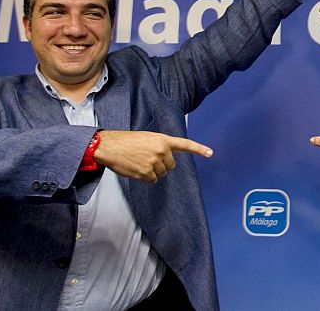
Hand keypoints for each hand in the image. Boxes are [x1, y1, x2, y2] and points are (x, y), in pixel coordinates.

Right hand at [93, 130, 211, 182]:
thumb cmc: (126, 141)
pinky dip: (145, 178)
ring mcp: (154, 162)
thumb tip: (166, 161)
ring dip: (152, 172)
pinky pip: (152, 180)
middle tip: (147, 159)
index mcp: (162, 140)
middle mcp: (161, 151)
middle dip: (162, 165)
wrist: (109, 146)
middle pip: (171, 166)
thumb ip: (159, 146)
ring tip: (139, 162)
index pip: (184, 145)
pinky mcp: (147, 173)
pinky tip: (136, 169)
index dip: (198, 149)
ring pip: (161, 174)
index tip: (210, 153)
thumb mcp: (147, 138)